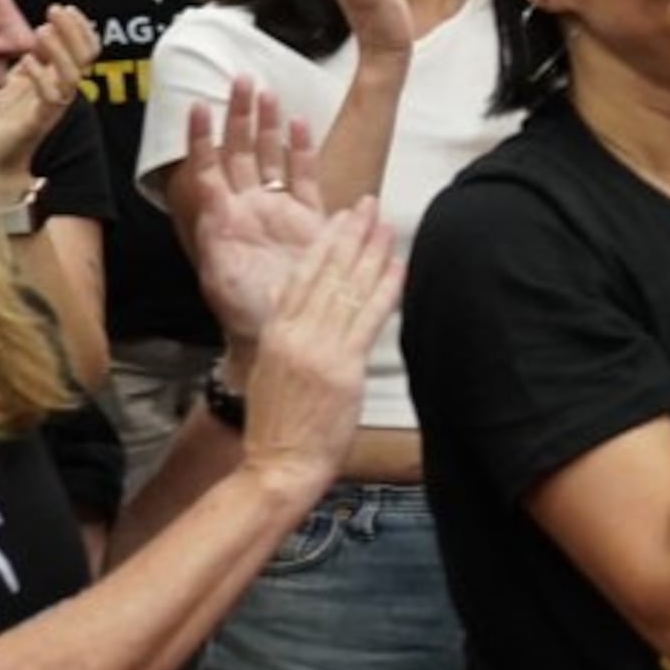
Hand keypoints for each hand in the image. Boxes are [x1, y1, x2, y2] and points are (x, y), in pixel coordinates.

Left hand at [0, 5, 96, 191]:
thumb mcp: (11, 75)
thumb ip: (23, 55)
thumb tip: (26, 27)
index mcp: (57, 77)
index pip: (86, 49)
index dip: (81, 27)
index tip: (66, 8)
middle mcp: (61, 91)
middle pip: (87, 58)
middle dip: (75, 31)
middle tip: (56, 10)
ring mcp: (52, 108)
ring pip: (73, 75)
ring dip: (61, 50)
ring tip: (41, 33)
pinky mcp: (39, 123)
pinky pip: (51, 99)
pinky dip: (41, 78)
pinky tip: (25, 65)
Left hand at [178, 82, 334, 341]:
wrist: (281, 332)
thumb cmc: (243, 310)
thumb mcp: (217, 270)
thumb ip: (212, 228)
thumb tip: (204, 188)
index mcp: (222, 217)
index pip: (207, 166)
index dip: (201, 136)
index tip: (197, 106)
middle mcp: (249, 208)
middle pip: (241, 151)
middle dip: (239, 115)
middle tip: (241, 80)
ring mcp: (279, 211)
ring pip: (271, 157)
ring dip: (268, 125)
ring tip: (267, 92)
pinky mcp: (310, 220)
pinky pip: (305, 177)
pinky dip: (303, 150)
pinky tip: (301, 125)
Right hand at [237, 202, 398, 497]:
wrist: (278, 464)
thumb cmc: (278, 425)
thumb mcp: (270, 370)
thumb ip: (282, 333)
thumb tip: (294, 301)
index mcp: (275, 332)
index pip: (302, 275)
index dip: (324, 243)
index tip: (341, 218)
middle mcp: (296, 333)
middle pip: (327, 272)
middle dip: (351, 235)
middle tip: (369, 205)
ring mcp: (319, 348)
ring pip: (349, 288)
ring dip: (372, 252)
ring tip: (387, 225)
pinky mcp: (343, 367)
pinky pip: (368, 318)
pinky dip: (386, 289)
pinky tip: (399, 266)